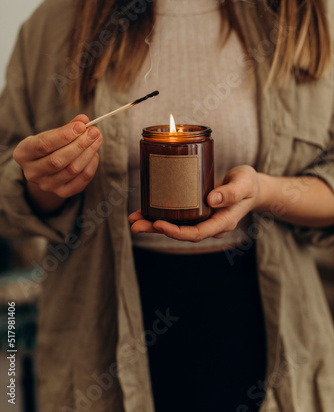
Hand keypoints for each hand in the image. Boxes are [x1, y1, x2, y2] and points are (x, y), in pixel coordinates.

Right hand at [13, 115, 102, 212]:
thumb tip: (84, 120)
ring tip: (97, 139)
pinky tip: (94, 154)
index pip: (43, 144)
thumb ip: (68, 127)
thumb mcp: (52, 134)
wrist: (45, 170)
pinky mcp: (61, 192)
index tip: (81, 125)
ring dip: (88, 153)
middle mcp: (32, 172)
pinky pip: (81, 180)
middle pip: (58, 160)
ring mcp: (46, 185)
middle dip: (79, 144)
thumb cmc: (49, 147)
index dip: (64, 135)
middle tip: (94, 132)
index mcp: (23, 154)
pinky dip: (91, 165)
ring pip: (72, 170)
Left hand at [129, 165, 260, 241]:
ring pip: (176, 226)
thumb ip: (231, 192)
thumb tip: (211, 200)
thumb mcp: (245, 183)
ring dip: (154, 224)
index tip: (159, 224)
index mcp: (223, 222)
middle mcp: (210, 225)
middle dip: (157, 230)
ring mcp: (203, 220)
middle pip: (181, 233)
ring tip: (133, 220)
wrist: (250, 187)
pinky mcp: (196, 211)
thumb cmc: (249, 184)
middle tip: (136, 224)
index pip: (197, 233)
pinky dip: (160, 214)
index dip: (176, 232)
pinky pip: (177, 217)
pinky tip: (144, 211)